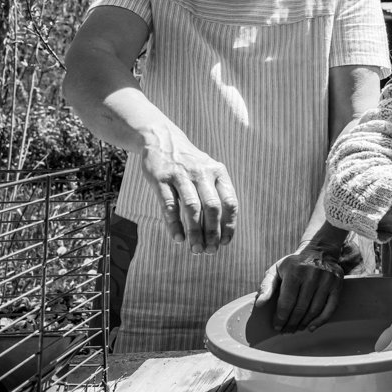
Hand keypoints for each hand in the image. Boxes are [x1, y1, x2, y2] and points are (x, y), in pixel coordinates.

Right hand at [140, 130, 236, 253]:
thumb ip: (215, 195)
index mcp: (218, 173)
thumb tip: (221, 230)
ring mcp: (181, 175)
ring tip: (195, 249)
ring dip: (194, 232)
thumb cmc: (189, 164)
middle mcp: (202, 173)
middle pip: (212, 207)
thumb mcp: (208, 172)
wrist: (162, 140)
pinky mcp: (161, 179)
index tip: (225, 242)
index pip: (230, 202)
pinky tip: (178, 238)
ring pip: (192, 208)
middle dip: (212, 232)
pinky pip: (169, 205)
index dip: (229, 225)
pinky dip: (174, 224)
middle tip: (209, 251)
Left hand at [255, 242, 343, 333]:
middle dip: (291, 323)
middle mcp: (312, 275)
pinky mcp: (337, 284)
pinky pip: (331, 308)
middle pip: (300, 309)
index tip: (277, 326)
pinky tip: (311, 327)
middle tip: (286, 331)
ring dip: (304, 324)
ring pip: (314, 310)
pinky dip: (321, 321)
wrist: (318, 251)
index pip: (287, 303)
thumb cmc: (294, 264)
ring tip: (297, 328)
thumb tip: (259, 304)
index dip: (280, 318)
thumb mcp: (276, 270)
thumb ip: (266, 286)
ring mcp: (327, 280)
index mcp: (295, 272)